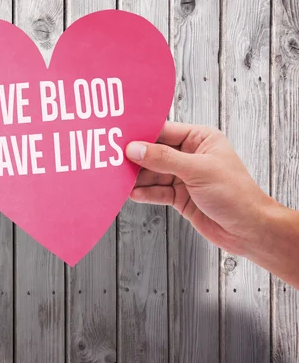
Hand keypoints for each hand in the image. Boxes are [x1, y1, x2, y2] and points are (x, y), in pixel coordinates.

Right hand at [125, 121, 272, 256]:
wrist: (248, 230)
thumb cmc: (235, 194)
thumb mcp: (197, 171)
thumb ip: (164, 159)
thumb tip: (135, 149)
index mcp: (200, 139)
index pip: (164, 132)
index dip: (142, 135)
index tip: (120, 139)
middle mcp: (191, 155)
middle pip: (155, 153)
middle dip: (136, 159)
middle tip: (114, 161)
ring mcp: (184, 176)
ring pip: (153, 173)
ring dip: (138, 178)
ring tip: (120, 180)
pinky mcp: (180, 196)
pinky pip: (157, 191)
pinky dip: (145, 193)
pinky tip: (133, 194)